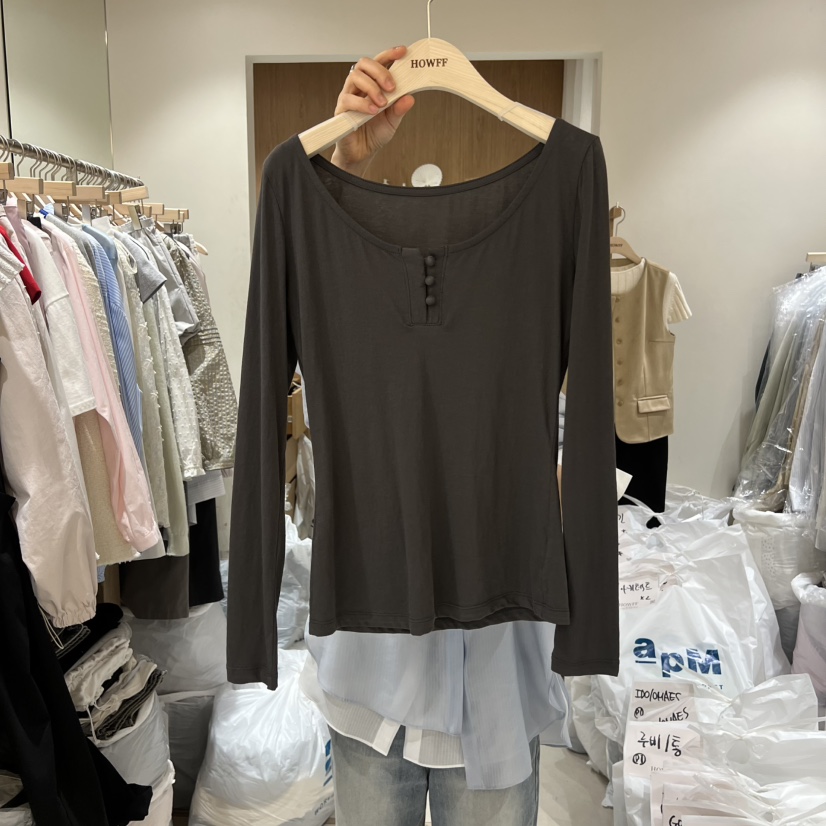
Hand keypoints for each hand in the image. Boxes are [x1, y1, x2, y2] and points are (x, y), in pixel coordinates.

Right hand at [331, 45, 415, 177]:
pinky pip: (348, 99)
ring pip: (355, 76)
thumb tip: (410, 97)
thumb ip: (400, 108)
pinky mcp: (341, 109)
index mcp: (374, 84)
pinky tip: (372, 111)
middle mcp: (360, 87)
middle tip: (392, 87)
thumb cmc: (374, 133)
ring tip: (382, 103)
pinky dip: (362, 104)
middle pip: (365, 63)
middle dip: (380, 71)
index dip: (390, 54)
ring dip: (372, 87)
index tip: (403, 52)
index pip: (380, 62)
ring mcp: (349, 95)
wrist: (361, 154)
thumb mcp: (393, 121)